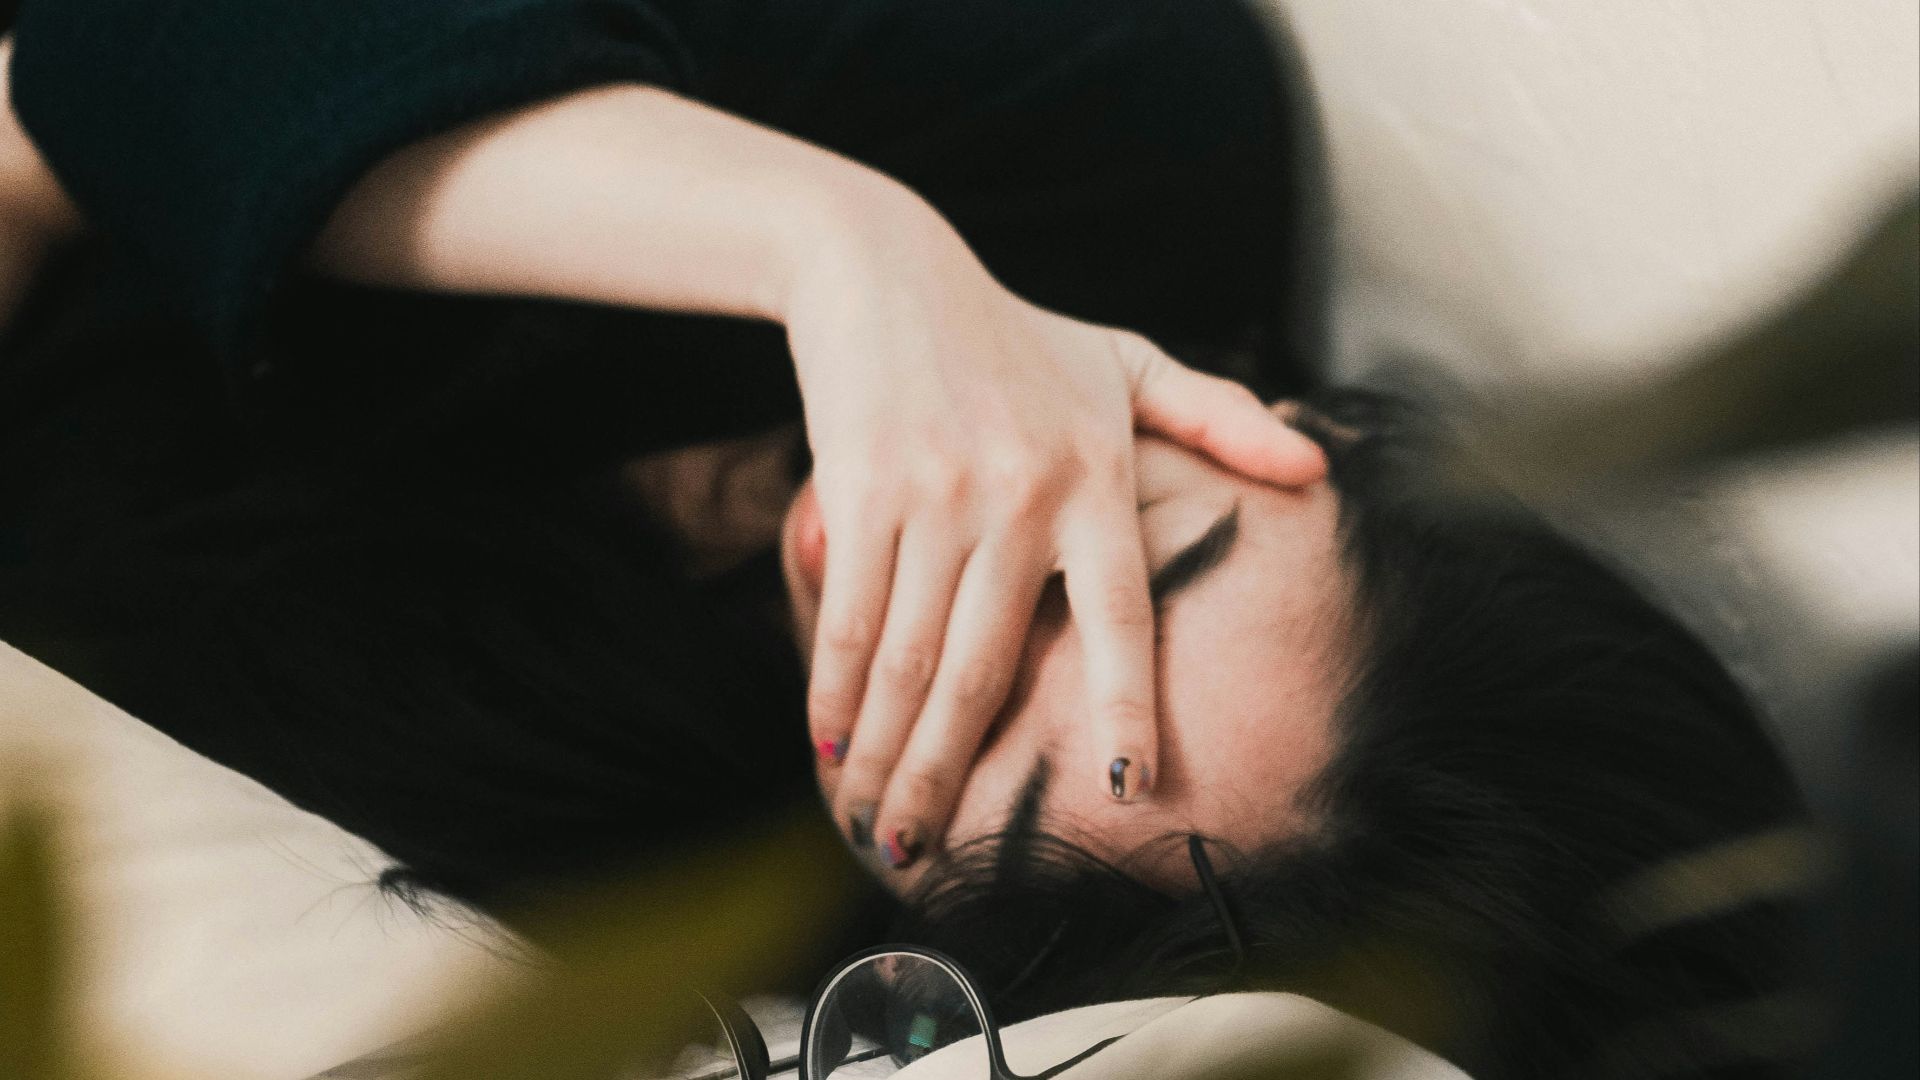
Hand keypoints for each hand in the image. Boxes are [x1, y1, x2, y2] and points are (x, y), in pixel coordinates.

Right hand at [783, 193, 1326, 869]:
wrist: (885, 269)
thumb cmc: (1015, 333)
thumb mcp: (1125, 360)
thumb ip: (1216, 417)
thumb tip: (1315, 474)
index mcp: (1095, 477)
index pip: (1121, 615)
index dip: (1120, 707)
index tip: (1123, 787)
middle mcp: (1021, 494)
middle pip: (987, 666)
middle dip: (947, 775)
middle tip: (923, 856)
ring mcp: (937, 494)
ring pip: (912, 656)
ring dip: (885, 755)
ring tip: (872, 825)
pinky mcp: (861, 486)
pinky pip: (852, 613)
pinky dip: (835, 687)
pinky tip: (827, 743)